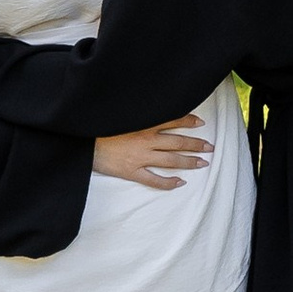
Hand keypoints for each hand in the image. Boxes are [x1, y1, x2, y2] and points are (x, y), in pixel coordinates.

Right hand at [94, 116, 212, 189]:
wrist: (82, 142)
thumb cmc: (100, 126)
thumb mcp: (121, 114)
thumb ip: (138, 113)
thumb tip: (154, 108)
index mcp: (143, 124)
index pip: (172, 120)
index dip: (189, 121)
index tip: (201, 122)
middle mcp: (146, 140)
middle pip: (177, 142)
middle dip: (196, 144)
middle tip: (210, 147)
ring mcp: (140, 157)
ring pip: (171, 160)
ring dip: (189, 161)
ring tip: (203, 163)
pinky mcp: (132, 171)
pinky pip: (154, 180)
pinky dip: (169, 182)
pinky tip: (180, 183)